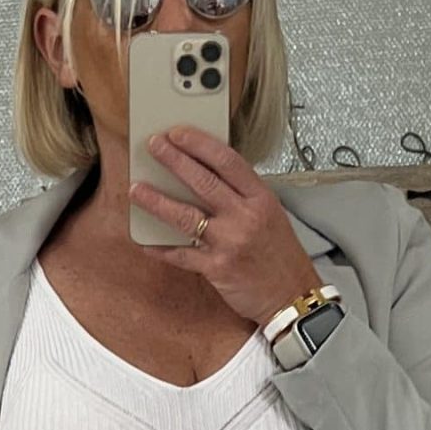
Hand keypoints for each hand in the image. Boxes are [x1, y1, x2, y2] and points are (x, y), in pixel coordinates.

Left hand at [129, 126, 322, 328]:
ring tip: (137, 189)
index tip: (178, 133)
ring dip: (157, 201)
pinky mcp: (217, 269)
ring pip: (186, 216)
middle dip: (174, 160)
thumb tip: (208, 176)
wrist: (293, 296)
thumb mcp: (271, 215)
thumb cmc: (281, 257)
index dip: (199, 143)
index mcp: (261, 198)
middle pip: (203, 181)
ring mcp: (230, 242)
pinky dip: (161, 248)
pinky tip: (145, 241)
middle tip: (153, 146)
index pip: (227, 160)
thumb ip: (243, 196)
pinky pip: (181, 255)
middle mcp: (245, 217)